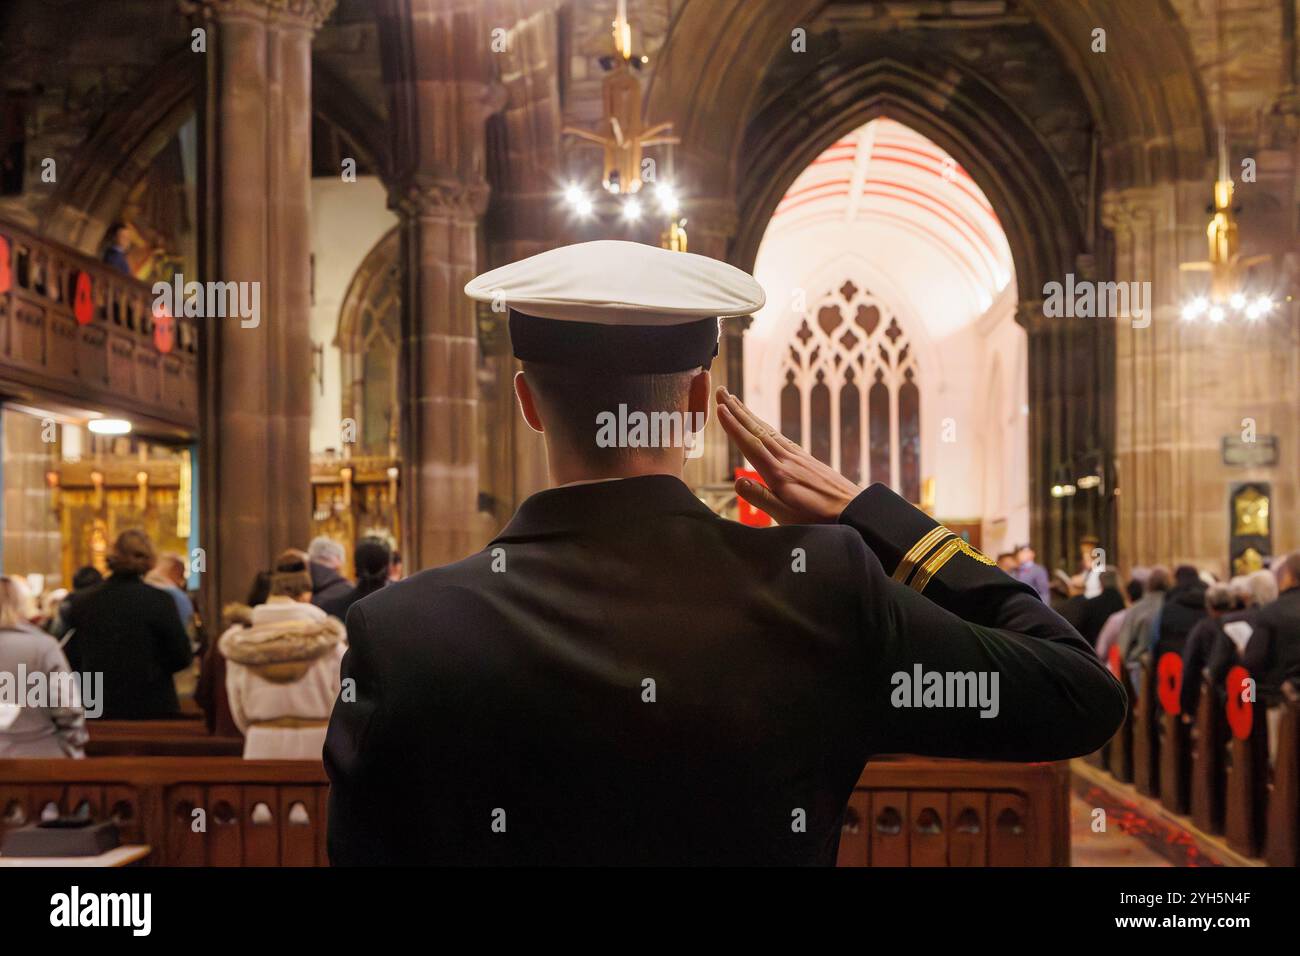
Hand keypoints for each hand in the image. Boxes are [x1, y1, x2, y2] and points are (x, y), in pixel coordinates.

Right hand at [715, 385, 861, 524]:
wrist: (855, 509)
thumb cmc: (819, 518)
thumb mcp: (786, 516)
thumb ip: (761, 498)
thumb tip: (737, 483)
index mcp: (778, 473)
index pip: (751, 444)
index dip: (733, 426)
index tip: (719, 408)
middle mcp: (787, 459)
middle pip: (757, 430)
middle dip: (737, 410)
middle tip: (721, 391)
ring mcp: (798, 457)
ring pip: (768, 431)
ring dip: (749, 415)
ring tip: (735, 402)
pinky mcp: (806, 459)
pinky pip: (780, 437)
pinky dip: (766, 427)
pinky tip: (763, 426)